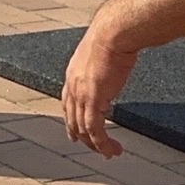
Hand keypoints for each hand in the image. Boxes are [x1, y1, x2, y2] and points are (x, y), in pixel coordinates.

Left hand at [60, 19, 139, 157]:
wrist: (114, 32)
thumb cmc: (114, 34)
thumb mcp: (103, 50)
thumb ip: (105, 61)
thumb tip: (116, 59)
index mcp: (73, 72)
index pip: (68, 102)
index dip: (71, 118)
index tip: (75, 131)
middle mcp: (73, 85)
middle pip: (72, 118)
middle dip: (82, 135)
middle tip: (92, 146)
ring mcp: (81, 94)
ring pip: (83, 128)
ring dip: (96, 144)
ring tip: (109, 152)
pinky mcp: (93, 101)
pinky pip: (95, 130)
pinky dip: (102, 143)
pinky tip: (111, 149)